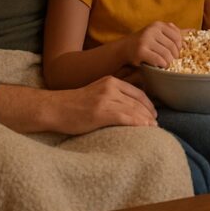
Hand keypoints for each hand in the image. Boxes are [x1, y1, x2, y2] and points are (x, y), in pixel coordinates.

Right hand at [0, 76, 157, 133]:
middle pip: (138, 101)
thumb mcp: (96, 93)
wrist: (54, 108)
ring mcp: (106, 99)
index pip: (137, 92)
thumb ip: (112, 96)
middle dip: (149, 113)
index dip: (148, 104)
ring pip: (134, 109)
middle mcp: (111, 87)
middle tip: (156, 124)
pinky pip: (126, 117)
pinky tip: (144, 129)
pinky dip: (138, 123)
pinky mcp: (101, 111)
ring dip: (146, 120)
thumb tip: (130, 108)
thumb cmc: (74, 105)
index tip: (153, 114)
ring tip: (153, 129)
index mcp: (111, 81)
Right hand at [119, 21, 182, 68]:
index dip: (180, 47)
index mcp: (159, 25)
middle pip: (172, 46)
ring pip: (166, 54)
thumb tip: (194, 31)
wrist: (125, 48)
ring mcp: (145, 40)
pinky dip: (162, 65)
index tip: (176, 54)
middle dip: (175, 57)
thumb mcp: (159, 34)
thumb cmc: (146, 42)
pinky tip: (160, 66)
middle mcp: (152, 30)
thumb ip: (175, 32)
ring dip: (169, 62)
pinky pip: (158, 60)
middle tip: (172, 62)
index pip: (178, 37)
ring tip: (167, 65)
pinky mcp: (140, 51)